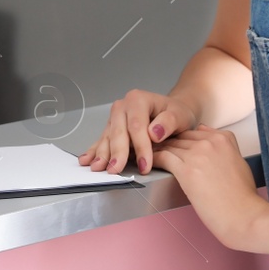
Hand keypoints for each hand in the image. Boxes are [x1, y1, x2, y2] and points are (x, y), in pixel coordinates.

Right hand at [78, 89, 199, 174]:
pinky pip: (102, 140)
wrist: (173, 112)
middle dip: (117, 153)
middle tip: (116, 169)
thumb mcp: (181, 115)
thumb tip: (154, 133)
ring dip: (102, 154)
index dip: (140, 147)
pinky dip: (95, 151)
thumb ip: (169, 122)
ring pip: (107, 137)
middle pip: (118, 131)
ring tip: (98, 167)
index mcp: (138, 100)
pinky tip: (87, 159)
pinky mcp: (111, 128)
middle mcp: (123, 106)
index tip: (144, 165)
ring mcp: (115, 118)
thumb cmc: (176, 113)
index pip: (137, 126)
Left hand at [147, 127, 265, 250]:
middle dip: (166, 144)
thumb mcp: (238, 162)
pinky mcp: (187, 170)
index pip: (193, 132)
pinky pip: (163, 157)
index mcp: (224, 138)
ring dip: (155, 150)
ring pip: (169, 146)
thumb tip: (205, 136)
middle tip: (152, 149)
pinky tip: (147, 163)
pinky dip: (153, 159)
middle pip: (179, 138)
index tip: (172, 145)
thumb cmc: (242, 196)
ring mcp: (198, 154)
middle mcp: (210, 142)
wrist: (244, 216)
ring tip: (145, 155)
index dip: (181, 140)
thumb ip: (223, 147)